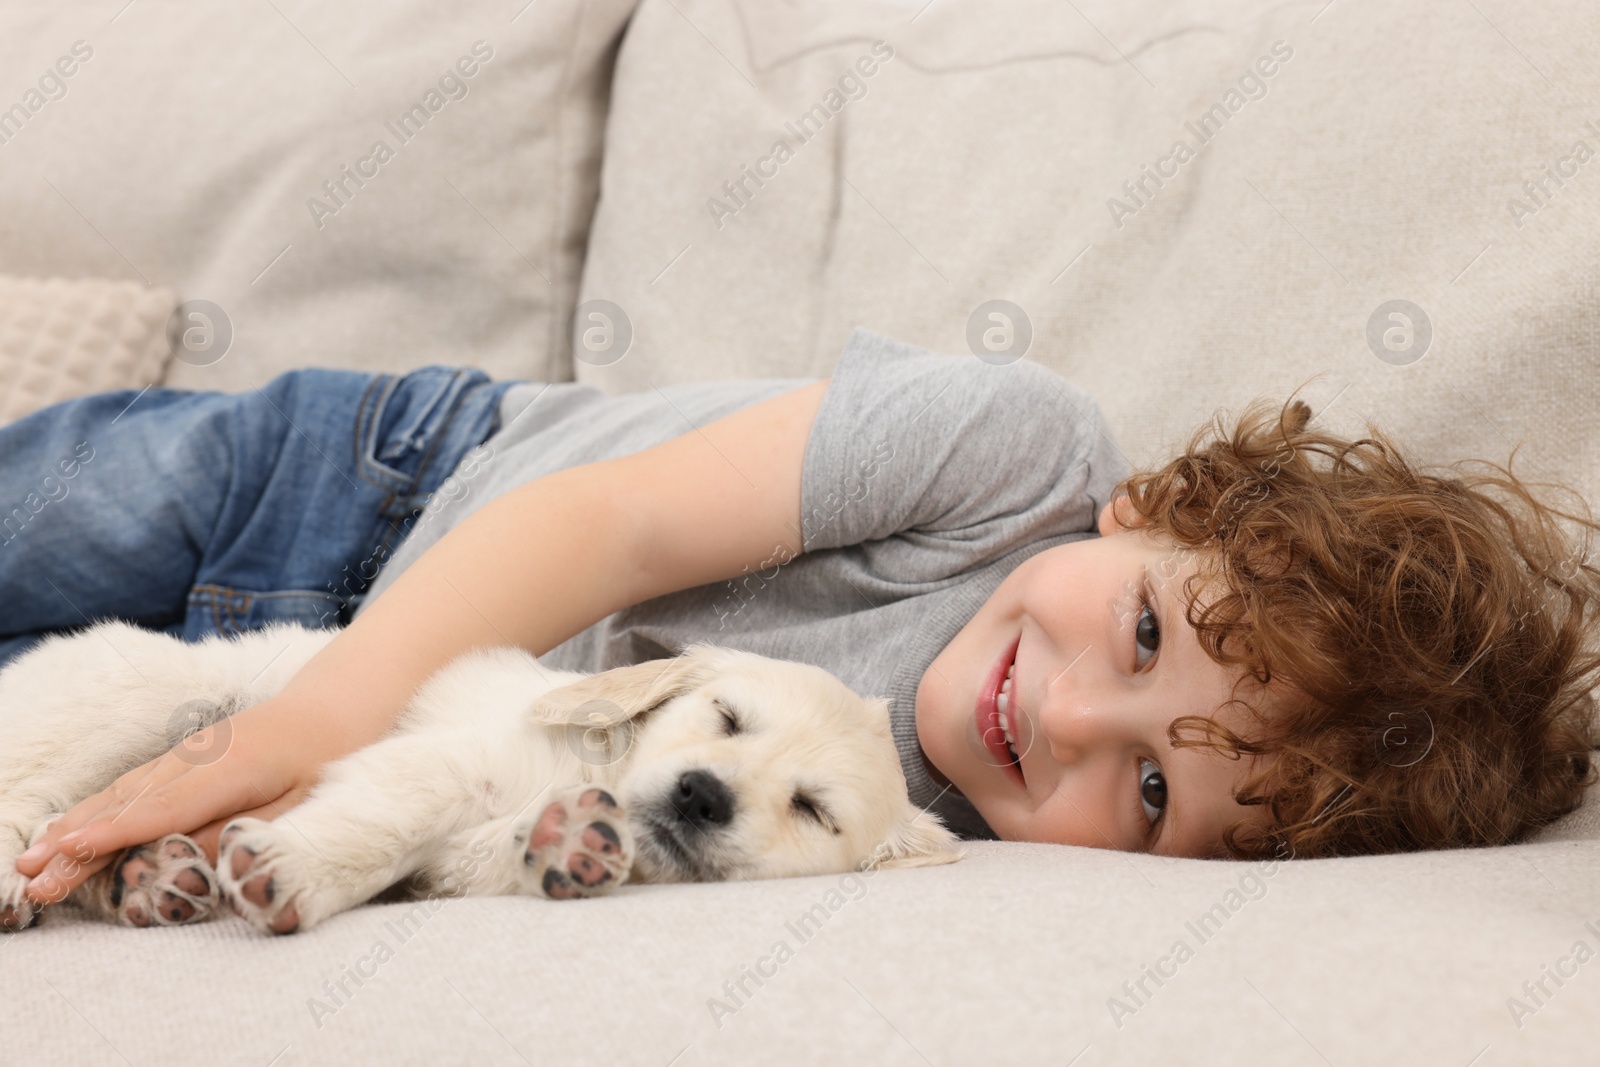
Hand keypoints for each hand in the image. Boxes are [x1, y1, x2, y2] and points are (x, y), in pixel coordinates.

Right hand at [13, 695, 342, 906]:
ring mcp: (188, 753)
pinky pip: (135, 785)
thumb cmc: (326, 758)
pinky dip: (98, 808)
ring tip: (34, 859)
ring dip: (75, 827)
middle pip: (129, 805)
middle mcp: (198, 758)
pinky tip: (70, 828)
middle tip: (32, 879)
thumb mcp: (300, 803)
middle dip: (77, 843)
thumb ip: (245, 830)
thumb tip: (186, 856)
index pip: (163, 810)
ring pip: (123, 793)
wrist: (335, 704)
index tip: (69, 854)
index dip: (114, 835)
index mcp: (231, 771)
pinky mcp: (186, 756)